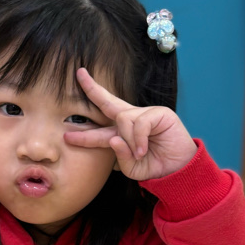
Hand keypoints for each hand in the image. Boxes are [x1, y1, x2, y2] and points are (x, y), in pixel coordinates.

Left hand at [64, 67, 196, 180]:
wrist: (178, 170)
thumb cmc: (156, 167)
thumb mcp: (132, 169)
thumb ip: (120, 157)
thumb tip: (114, 139)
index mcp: (122, 133)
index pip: (100, 127)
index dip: (84, 131)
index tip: (66, 133)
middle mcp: (132, 120)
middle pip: (108, 102)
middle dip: (92, 88)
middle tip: (79, 73)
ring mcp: (146, 114)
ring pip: (123, 119)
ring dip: (128, 139)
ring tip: (139, 154)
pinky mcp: (160, 114)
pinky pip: (140, 123)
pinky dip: (139, 139)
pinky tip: (143, 150)